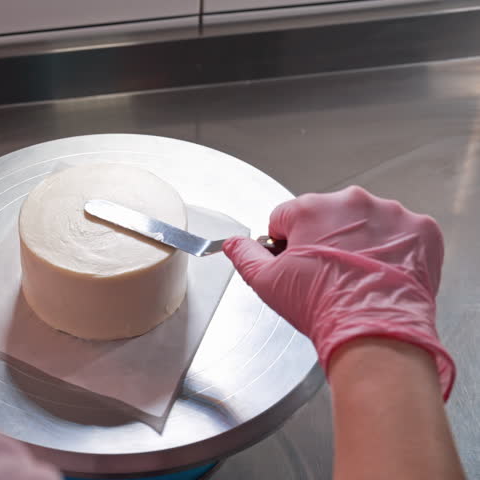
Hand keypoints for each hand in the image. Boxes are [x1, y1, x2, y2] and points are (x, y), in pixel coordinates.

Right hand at [223, 186, 454, 398]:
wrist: (374, 332)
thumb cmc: (322, 307)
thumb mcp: (266, 283)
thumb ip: (244, 255)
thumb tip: (233, 244)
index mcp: (310, 208)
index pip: (286, 217)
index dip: (287, 243)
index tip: (298, 264)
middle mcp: (351, 202)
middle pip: (328, 215)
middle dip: (325, 238)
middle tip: (328, 274)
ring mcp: (390, 214)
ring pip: (366, 222)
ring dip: (361, 242)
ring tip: (357, 276)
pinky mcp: (421, 230)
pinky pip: (403, 233)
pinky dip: (395, 250)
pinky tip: (384, 273)